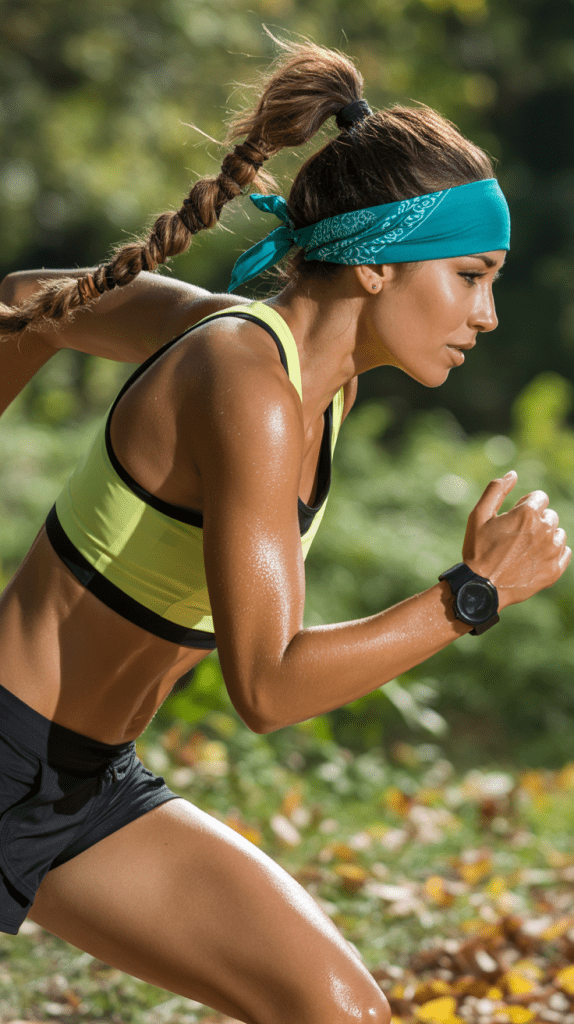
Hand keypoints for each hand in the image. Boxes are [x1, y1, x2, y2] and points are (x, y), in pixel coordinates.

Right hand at [462, 471, 570, 609]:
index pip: (540, 498)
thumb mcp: (479, 515)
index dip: (525, 507)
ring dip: (546, 537)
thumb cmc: (478, 549)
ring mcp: (551, 551)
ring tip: (525, 550)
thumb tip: (513, 474)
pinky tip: (535, 559)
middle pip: (550, 516)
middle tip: (516, 537)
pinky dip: (554, 553)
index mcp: (527, 514)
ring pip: (558, 534)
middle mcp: (544, 530)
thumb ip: (496, 490)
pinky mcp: (554, 570)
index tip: (514, 519)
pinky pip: (565, 553)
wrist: (481, 587)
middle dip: (536, 521)